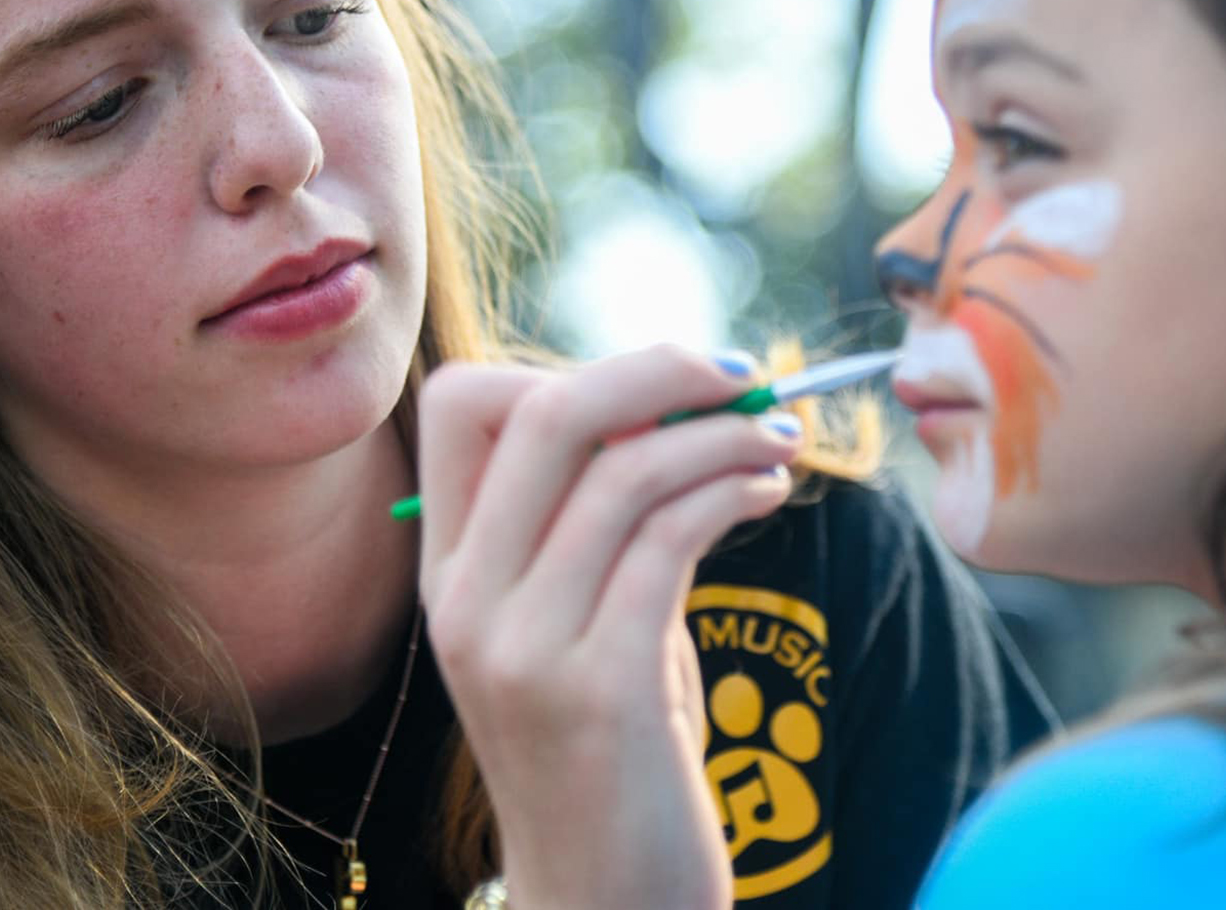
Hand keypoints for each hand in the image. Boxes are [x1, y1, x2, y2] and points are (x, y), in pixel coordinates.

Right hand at [417, 347, 800, 909]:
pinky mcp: (597, 691)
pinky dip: (731, 491)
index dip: (566, 369)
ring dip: (720, 434)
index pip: (464, 406)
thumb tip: (673, 401)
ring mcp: (521, 649)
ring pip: (623, 473)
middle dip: (654, 371)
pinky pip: (668, 542)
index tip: (659, 387)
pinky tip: (768, 491)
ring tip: (778, 439)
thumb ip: (601, 523)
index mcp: (447, 573)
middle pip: (543, 416)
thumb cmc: (611, 755)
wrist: (605, 905)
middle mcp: (467, 602)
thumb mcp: (581, 624)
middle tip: (738, 373)